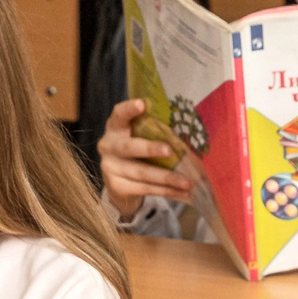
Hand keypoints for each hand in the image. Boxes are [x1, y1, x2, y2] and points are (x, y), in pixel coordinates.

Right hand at [99, 97, 192, 217]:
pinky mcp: (117, 187)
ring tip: (187, 182)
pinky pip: (145, 189)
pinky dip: (166, 191)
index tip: (143, 104)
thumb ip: (154, 131)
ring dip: (167, 177)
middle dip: (150, 149)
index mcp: (115, 128)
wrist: (119, 180)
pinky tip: (183, 193)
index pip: (119, 114)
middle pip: (129, 147)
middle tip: (169, 151)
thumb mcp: (140, 137)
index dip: (129, 109)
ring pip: (141, 173)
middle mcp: (108, 146)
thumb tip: (189, 130)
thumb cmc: (136, 151)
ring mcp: (110, 168)